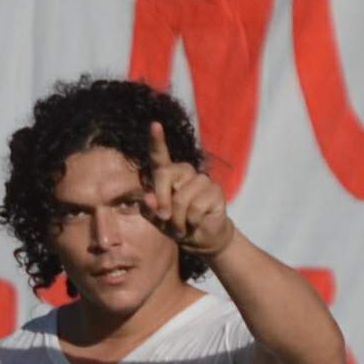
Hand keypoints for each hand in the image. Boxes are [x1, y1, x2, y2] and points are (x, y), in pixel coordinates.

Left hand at [141, 121, 234, 260]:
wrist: (203, 238)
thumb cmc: (178, 225)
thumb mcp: (158, 221)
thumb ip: (150, 210)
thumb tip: (148, 198)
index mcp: (168, 176)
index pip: (160, 157)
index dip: (157, 141)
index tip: (155, 125)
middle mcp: (185, 173)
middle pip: (165, 174)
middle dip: (161, 200)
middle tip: (164, 219)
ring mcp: (202, 180)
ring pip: (181, 197)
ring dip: (178, 219)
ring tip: (182, 226)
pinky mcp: (215, 191)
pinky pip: (196, 207)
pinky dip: (191, 221)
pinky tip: (195, 223)